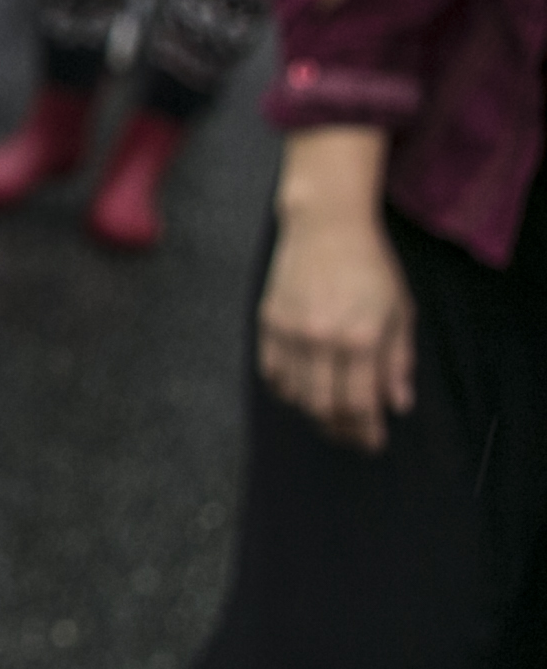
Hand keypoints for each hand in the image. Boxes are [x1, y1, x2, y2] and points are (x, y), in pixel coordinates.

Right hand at [257, 126, 411, 450]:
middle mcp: (322, 340)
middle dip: (339, 429)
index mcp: (361, 338)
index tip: (373, 442)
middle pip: (324, 406)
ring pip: (295, 394)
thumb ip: (398, 361)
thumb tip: (397, 404)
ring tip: (328, 414)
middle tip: (351, 434)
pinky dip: (286, 389)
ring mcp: (290, 332)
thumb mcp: (400, 312)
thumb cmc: (371, 267)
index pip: (359, 403)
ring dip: (313, 412)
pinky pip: (272, 373)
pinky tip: (301, 389)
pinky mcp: (268, 323)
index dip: (366, 431)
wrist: (326, 226)